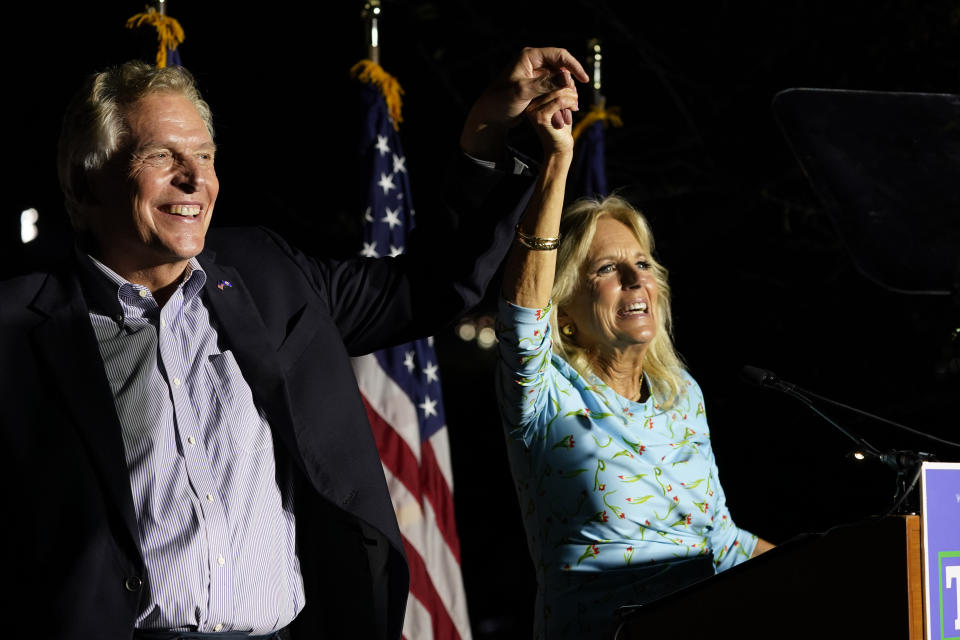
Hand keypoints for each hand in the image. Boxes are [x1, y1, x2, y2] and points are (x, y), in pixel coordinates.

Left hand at [461, 47, 588, 159]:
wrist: (490, 116)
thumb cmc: (500, 102)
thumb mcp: (522, 92)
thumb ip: (544, 84)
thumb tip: (566, 77)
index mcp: (529, 56)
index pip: (559, 55)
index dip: (574, 66)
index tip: (584, 80)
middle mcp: (534, 62)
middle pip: (562, 68)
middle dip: (570, 85)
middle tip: (574, 103)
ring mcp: (535, 74)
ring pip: (559, 80)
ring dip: (565, 95)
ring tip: (569, 111)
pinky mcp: (536, 86)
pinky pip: (554, 89)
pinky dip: (559, 100)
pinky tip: (563, 112)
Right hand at [525, 79, 577, 156]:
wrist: (559, 149)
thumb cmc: (562, 127)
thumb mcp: (562, 105)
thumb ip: (562, 90)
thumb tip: (567, 73)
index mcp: (533, 99)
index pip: (548, 80)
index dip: (564, 81)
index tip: (573, 90)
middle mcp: (530, 104)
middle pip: (552, 84)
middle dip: (569, 88)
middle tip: (576, 99)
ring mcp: (533, 110)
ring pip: (557, 91)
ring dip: (572, 96)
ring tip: (575, 104)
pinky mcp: (540, 117)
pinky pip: (559, 100)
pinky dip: (571, 102)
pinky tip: (573, 108)